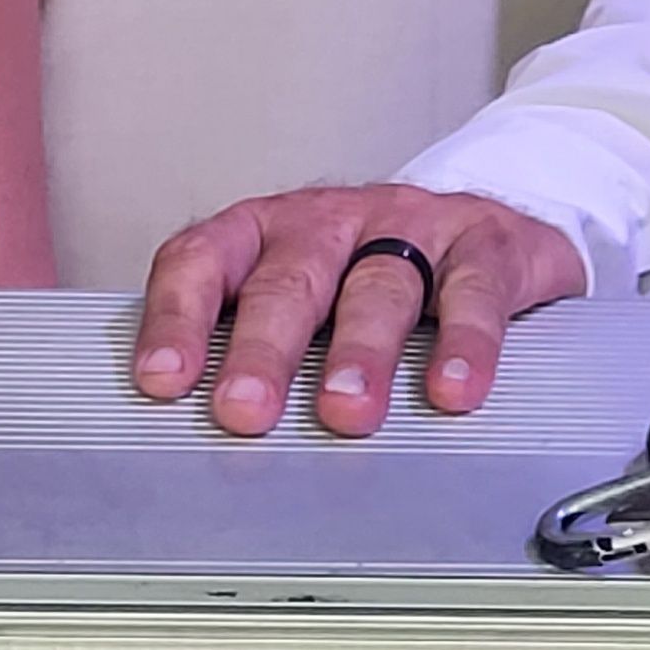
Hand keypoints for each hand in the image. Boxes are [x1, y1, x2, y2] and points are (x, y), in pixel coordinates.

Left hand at [131, 184, 587, 436]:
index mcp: (267, 231)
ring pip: (376, 285)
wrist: (487, 228)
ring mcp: (408, 226)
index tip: (162, 380)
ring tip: (345, 410)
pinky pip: (472, 288)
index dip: (178, 316)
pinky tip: (453, 389)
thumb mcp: (303, 296)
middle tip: (245, 409)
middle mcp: (330, 221)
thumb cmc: (369, 274)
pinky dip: (464, 342)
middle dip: (263, 348)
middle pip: (289, 279)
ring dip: (359, 350)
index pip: (204, 260)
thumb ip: (252, 343)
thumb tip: (190, 428)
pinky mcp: (483, 244)